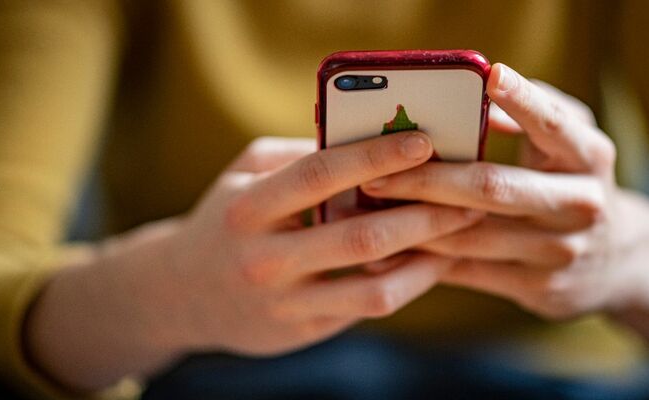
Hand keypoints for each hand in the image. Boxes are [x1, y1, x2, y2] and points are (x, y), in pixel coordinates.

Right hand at [25, 133, 483, 390]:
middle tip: (468, 196)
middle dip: (424, 214)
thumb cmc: (227, 218)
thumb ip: (299, 155)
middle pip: (360, 237)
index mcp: (248, 208)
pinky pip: (367, 308)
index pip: (319, 174)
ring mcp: (284, 303)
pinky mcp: (302, 331)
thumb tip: (368, 137)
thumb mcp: (246, 174)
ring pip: (373, 287)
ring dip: (427, 259)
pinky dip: (405, 283)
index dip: (376, 156)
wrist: (181, 294)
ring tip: (460, 232)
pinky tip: (429, 260)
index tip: (424, 142)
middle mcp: (263, 259)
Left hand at [362, 64, 616, 318]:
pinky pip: (468, 273)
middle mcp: (581, 204)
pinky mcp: (539, 289)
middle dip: (427, 179)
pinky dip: (425, 259)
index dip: (521, 100)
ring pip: (471, 236)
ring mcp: (560, 252)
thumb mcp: (570, 144)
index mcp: (590, 157)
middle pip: (493, 188)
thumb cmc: (574, 182)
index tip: (488, 75)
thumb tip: (476, 101)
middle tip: (376, 172)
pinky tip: (390, 247)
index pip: (553, 124)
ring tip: (371, 207)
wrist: (617, 261)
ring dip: (415, 222)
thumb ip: (531, 115)